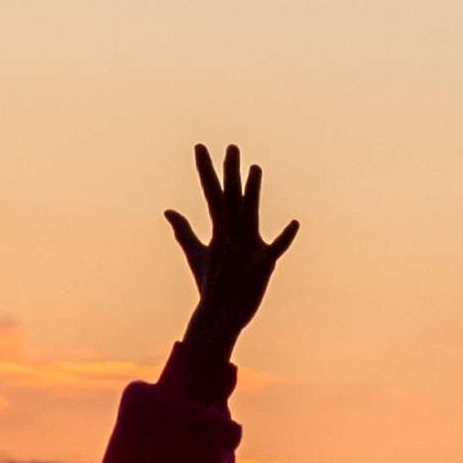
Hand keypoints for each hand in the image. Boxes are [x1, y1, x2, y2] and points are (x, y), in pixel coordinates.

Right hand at [164, 142, 297, 370]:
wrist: (219, 316)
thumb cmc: (211, 285)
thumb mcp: (196, 254)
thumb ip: (183, 231)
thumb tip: (167, 211)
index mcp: (219, 230)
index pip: (211, 193)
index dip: (205, 169)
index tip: (200, 146)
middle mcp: (231, 235)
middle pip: (230, 198)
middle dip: (229, 172)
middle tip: (232, 146)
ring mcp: (245, 249)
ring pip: (249, 215)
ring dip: (252, 193)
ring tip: (256, 169)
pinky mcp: (262, 265)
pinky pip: (275, 249)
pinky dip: (285, 237)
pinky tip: (295, 223)